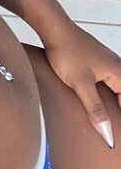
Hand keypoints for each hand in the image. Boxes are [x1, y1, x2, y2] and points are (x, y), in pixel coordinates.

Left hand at [42, 21, 120, 149]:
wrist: (54, 29)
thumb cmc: (67, 52)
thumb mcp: (80, 84)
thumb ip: (94, 109)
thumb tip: (108, 133)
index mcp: (118, 73)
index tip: (117, 139)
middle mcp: (117, 67)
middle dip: (118, 112)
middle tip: (113, 132)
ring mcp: (107, 63)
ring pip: (116, 89)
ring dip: (114, 104)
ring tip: (108, 122)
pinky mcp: (96, 61)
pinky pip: (108, 82)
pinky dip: (107, 95)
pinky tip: (96, 103)